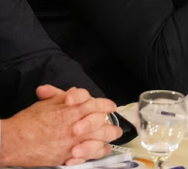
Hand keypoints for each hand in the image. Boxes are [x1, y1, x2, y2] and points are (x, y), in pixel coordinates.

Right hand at [0, 86, 121, 166]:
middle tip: (114, 123)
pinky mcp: (69, 155)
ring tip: (114, 135)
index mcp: (71, 109)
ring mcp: (74, 140)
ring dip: (109, 136)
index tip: (110, 106)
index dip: (105, 105)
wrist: (13, 142)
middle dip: (110, 122)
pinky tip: (104, 149)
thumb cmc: (28, 121)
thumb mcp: (45, 103)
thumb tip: (73, 92)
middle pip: (101, 121)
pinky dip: (99, 151)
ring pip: (100, 137)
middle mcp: (75, 124)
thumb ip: (61, 96)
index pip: (95, 104)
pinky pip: (91, 154)